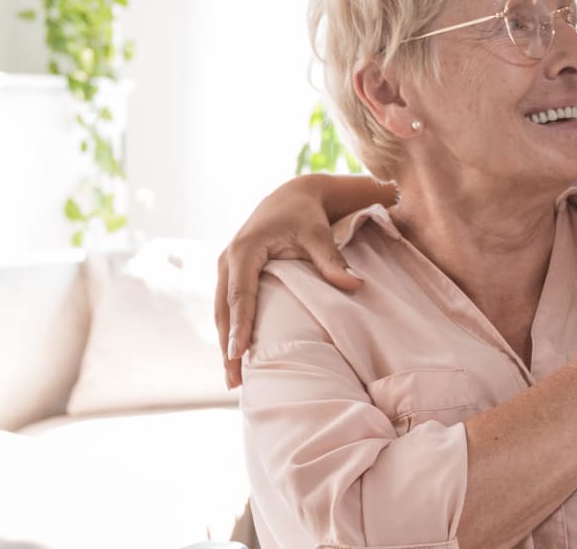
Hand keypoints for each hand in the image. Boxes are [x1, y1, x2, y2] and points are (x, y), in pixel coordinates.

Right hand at [215, 177, 364, 388]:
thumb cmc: (306, 215)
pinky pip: (226, 307)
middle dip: (227, 346)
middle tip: (234, 381)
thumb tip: (356, 285)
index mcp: (245, 250)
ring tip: (233, 380)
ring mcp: (226, 267)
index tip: (238, 354)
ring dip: (225, 343)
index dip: (239, 326)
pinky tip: (236, 357)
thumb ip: (332, 261)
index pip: (240, 295)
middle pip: (223, 310)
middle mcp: (228, 259)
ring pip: (221, 312)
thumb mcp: (319, 235)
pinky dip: (229, 331)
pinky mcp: (231, 274)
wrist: (291, 195)